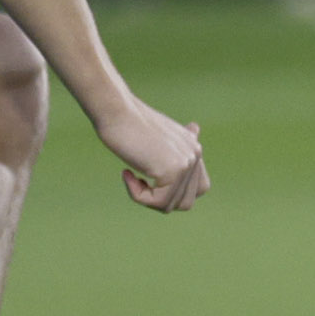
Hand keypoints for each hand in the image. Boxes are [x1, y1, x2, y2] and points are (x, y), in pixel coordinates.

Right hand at [92, 91, 210, 211]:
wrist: (115, 110)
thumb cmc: (127, 122)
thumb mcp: (157, 136)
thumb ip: (175, 146)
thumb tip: (195, 129)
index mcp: (194, 148)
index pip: (199, 188)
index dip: (175, 193)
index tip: (149, 179)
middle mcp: (195, 155)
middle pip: (187, 201)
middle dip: (160, 200)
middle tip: (138, 182)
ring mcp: (186, 163)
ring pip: (172, 205)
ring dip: (147, 200)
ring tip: (131, 178)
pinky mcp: (172, 169)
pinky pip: (157, 201)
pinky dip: (138, 195)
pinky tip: (126, 174)